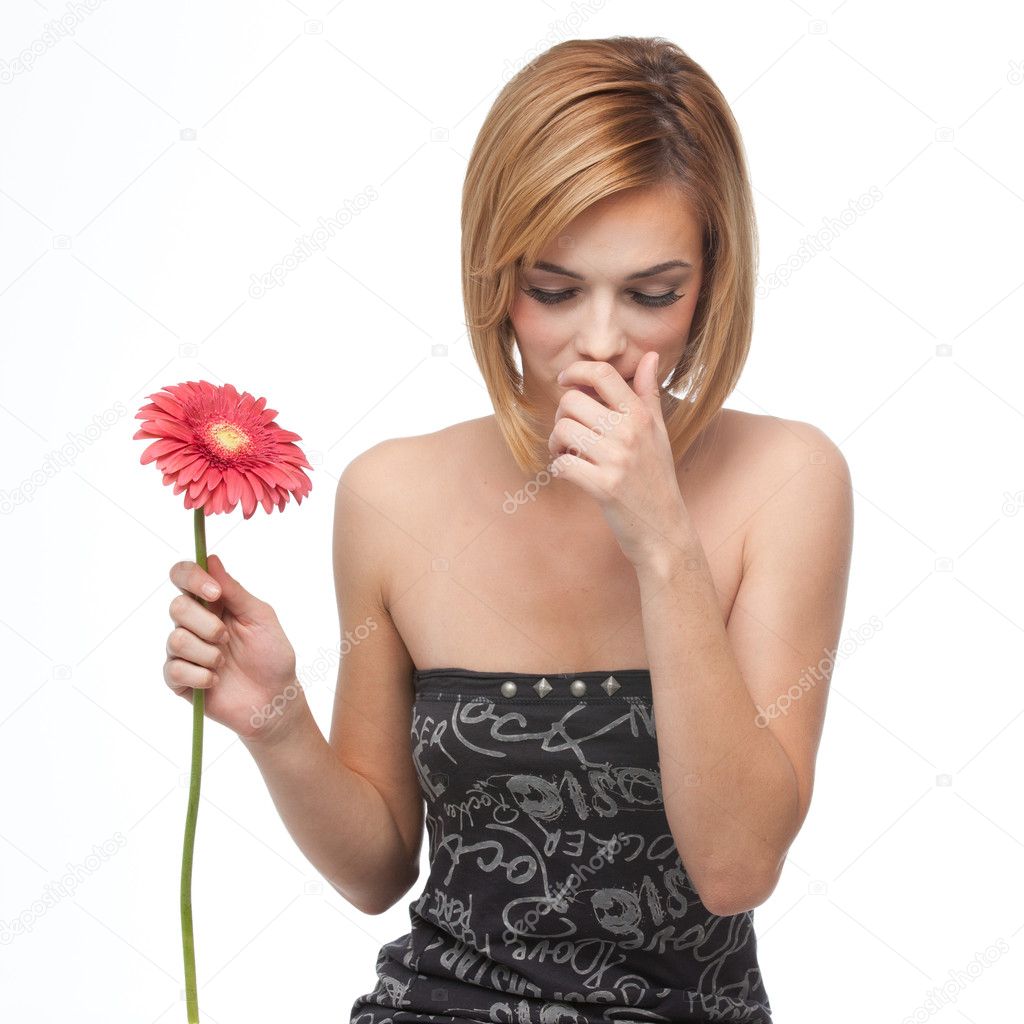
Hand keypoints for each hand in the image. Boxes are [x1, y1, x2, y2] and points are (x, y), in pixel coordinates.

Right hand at [164, 554, 305, 744]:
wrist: (275, 700)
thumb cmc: (272, 656)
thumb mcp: (260, 617)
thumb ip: (235, 591)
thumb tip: (212, 559)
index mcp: (213, 603)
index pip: (184, 576)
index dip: (191, 577)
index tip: (214, 592)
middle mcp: (194, 623)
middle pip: (176, 607)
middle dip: (206, 624)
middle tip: (227, 638)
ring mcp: (184, 652)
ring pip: (175, 639)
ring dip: (208, 653)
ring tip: (225, 663)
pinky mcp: (178, 679)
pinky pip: (174, 669)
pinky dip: (202, 675)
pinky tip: (217, 681)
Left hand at [549, 352, 690, 567]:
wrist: (664, 528)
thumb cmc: (656, 477)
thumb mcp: (658, 432)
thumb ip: (648, 393)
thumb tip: (650, 356)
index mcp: (641, 415)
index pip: (603, 374)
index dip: (576, 371)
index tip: (565, 380)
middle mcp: (630, 433)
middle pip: (572, 401)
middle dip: (561, 416)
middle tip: (568, 433)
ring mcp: (617, 460)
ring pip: (563, 431)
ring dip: (556, 443)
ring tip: (567, 454)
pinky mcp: (604, 487)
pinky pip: (562, 465)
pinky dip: (558, 468)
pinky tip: (570, 472)